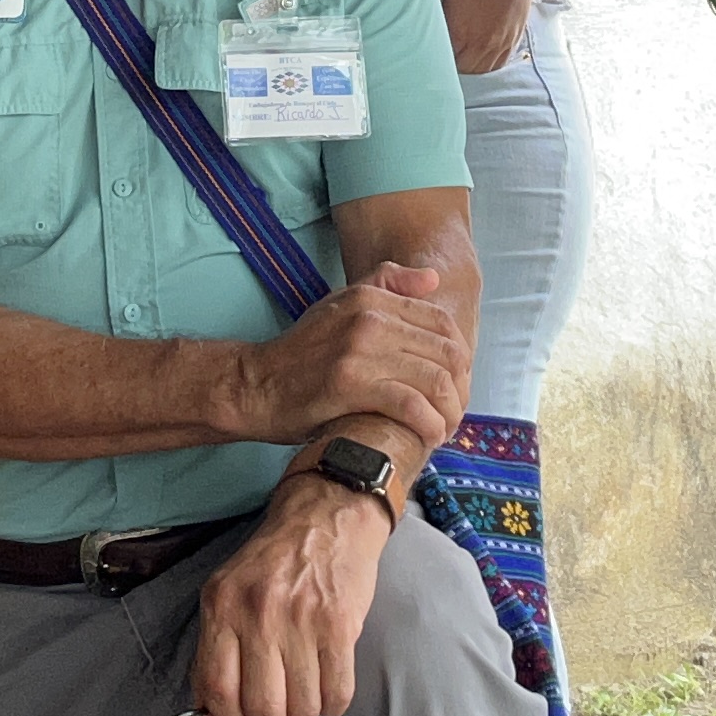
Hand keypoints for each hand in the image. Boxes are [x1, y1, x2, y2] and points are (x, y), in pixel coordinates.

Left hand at [192, 473, 387, 715]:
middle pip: (260, 706)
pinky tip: (328, 689)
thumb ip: (212, 654)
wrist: (327, 515)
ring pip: (302, 706)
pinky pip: (338, 692)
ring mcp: (301, 620)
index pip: (216, 688)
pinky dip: (333, 705)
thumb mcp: (229, 593)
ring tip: (304, 695)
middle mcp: (258, 613)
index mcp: (223, 606)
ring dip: (304, 714)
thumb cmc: (275, 559)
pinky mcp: (341, 625)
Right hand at [248, 261, 468, 455]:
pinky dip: (428, 424)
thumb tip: (433, 279)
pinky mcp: (350, 385)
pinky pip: (410, 405)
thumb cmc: (301, 352)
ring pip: (434, 380)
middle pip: (446, 353)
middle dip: (460, 389)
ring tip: (444, 429)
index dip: (460, 358)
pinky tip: (429, 437)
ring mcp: (359, 351)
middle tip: (453, 413)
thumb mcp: (340, 303)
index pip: (442, 322)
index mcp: (371, 297)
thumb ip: (386, 284)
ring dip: (449, 412)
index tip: (456, 385)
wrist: (256, 385)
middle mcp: (369, 318)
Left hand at [435, 0, 536, 74]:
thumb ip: (432, 5)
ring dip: (469, 66)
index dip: (434, 56)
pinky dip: (487, 64)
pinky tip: (478, 57)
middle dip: (451, 64)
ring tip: (460, 57)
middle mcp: (481, 43)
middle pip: (462, 69)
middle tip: (443, 54)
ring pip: (480, 70)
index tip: (429, 51)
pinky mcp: (513, 39)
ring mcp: (499, 43)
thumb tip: (420, 19)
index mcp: (461, 32)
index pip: (444, 59)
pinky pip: (498, 64)